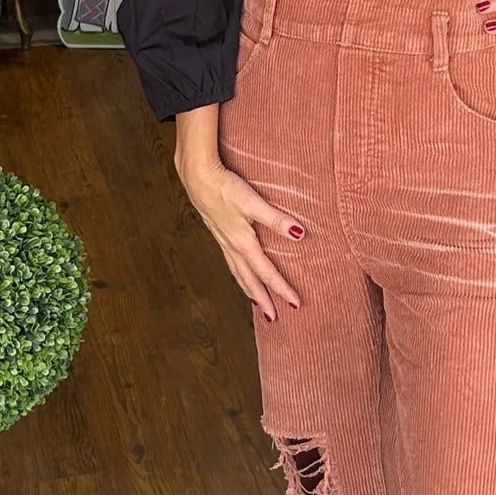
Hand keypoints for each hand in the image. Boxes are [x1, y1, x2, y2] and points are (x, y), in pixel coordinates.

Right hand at [174, 103, 302, 322]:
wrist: (195, 176)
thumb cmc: (224, 187)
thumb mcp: (253, 202)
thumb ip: (276, 219)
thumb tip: (300, 234)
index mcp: (243, 243)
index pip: (267, 273)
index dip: (282, 289)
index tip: (295, 304)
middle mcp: (232, 247)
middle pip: (249, 280)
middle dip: (262, 299)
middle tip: (273, 318)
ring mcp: (223, 241)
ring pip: (238, 273)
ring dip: (248, 289)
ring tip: (257, 303)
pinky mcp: (218, 232)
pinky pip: (230, 261)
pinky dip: (238, 273)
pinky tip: (241, 271)